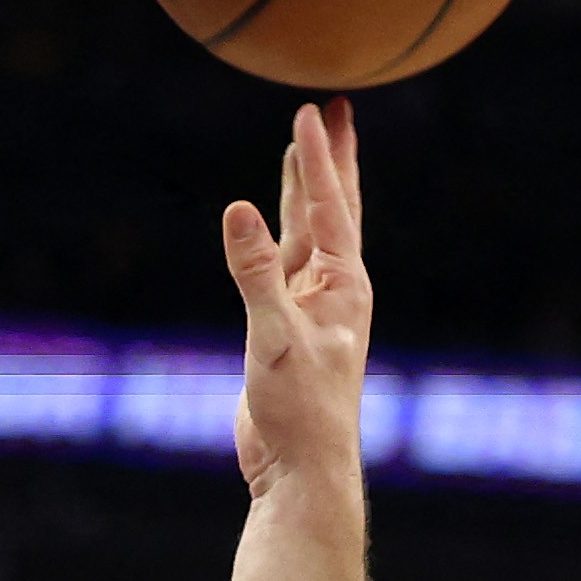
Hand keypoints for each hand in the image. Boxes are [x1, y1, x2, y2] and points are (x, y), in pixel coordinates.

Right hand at [216, 97, 375, 500]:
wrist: (301, 470)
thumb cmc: (299, 412)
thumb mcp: (272, 337)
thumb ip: (254, 273)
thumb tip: (236, 209)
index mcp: (344, 287)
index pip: (328, 207)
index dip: (316, 159)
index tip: (310, 111)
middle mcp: (335, 290)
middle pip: (334, 209)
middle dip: (331, 159)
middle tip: (335, 109)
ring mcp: (312, 308)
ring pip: (309, 234)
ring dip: (306, 191)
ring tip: (304, 150)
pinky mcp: (288, 329)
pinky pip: (284, 265)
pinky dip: (278, 234)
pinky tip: (271, 226)